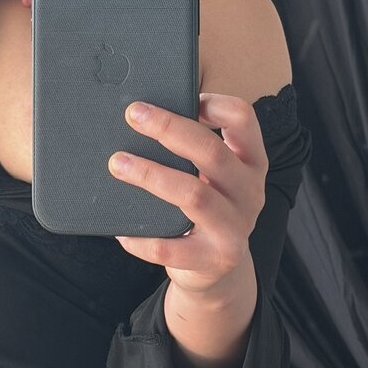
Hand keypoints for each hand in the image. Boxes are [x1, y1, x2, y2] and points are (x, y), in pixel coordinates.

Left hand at [107, 93, 268, 295]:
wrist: (219, 270)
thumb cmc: (206, 204)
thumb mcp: (212, 174)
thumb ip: (192, 146)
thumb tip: (143, 113)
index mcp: (250, 161)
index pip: (243, 119)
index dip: (214, 103)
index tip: (184, 96)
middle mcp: (249, 192)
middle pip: (212, 152)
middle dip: (168, 128)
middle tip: (133, 115)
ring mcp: (234, 228)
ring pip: (193, 195)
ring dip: (151, 175)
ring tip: (117, 163)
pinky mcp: (213, 260)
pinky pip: (172, 248)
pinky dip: (143, 238)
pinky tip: (122, 230)